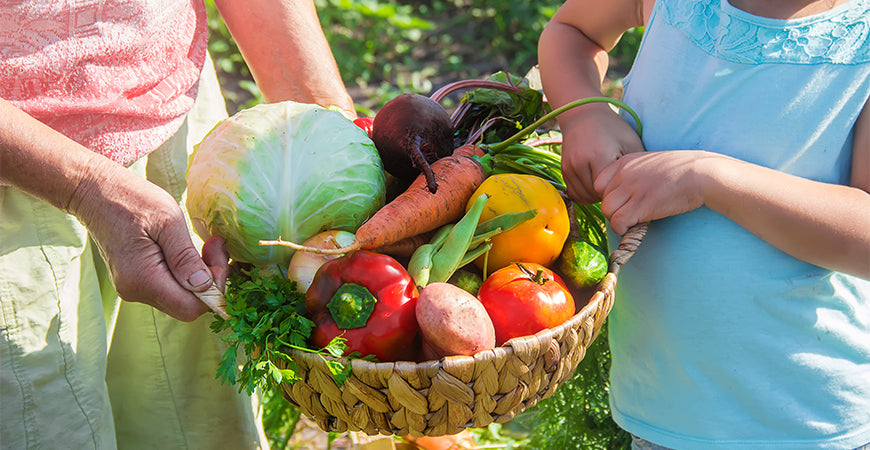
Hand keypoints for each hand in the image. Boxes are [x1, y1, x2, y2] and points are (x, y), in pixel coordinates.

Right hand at [70, 163, 229, 320]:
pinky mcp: (136, 280)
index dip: (215, 288)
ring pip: (181, 297)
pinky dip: (186, 272)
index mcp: (142, 279)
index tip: (217, 253)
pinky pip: (170, 287)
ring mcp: (134, 288)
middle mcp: (136, 291)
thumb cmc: (131, 199)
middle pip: (187, 305)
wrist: (95, 192)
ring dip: (200, 275)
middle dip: (210, 280)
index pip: (191, 307)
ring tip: (205, 244)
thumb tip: (204, 285)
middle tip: (215, 245)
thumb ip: (185, 257)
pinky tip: (188, 249)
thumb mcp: (167, 221)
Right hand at [560, 104, 644, 203]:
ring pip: (584, 197)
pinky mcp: (564, 170)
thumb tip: (645, 187)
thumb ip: (637, 166)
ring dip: (596, 197)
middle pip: (596, 195)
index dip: (620, 191)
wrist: (582, 114)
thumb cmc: (612, 127)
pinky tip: (596, 187)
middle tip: (619, 188)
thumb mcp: (631, 141)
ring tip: (608, 187)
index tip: (628, 186)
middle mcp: (580, 163)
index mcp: (599, 156)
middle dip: (608, 196)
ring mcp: (569, 167)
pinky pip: (574, 193)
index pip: (610, 190)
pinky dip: (585, 194)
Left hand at [593, 150, 715, 234]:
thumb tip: (622, 193)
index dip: (608, 195)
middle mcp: (623, 174)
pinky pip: (618, 223)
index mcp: (624, 161)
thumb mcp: (649, 163)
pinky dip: (624, 229)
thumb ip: (632, 173)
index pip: (598, 182)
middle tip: (629, 214)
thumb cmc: (681, 169)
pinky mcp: (641, 206)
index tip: (622, 202)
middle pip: (602, 199)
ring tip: (633, 221)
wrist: (701, 173)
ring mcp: (631, 189)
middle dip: (614, 210)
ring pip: (607, 211)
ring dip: (618, 220)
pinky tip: (636, 227)